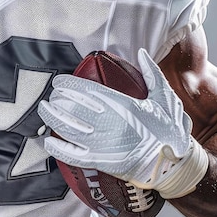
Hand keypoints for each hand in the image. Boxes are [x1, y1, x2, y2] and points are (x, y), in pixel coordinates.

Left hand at [38, 49, 208, 198]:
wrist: (172, 165)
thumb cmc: (168, 130)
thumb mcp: (164, 97)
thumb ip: (151, 73)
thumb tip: (141, 52)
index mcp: (123, 107)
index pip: (88, 92)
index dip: (69, 85)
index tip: (59, 82)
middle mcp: (110, 125)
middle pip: (74, 109)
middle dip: (58, 100)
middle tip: (51, 95)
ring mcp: (103, 145)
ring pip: (69, 130)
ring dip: (52, 118)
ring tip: (43, 110)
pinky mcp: (101, 163)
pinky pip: (73, 155)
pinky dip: (57, 149)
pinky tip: (47, 141)